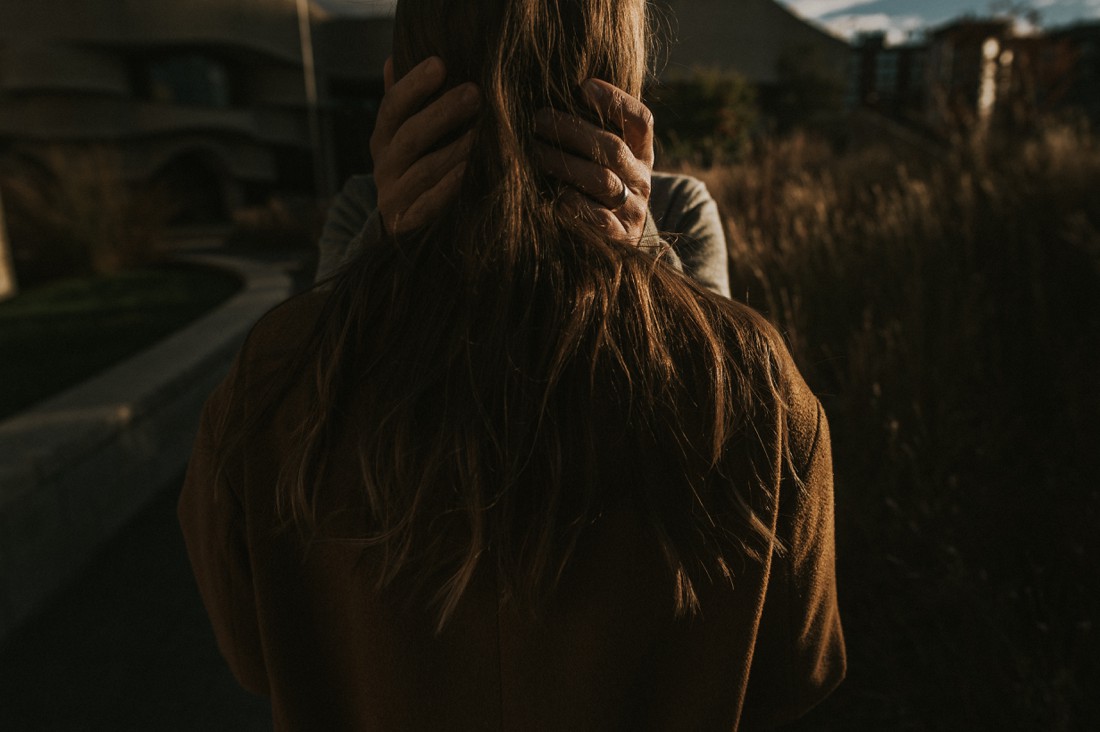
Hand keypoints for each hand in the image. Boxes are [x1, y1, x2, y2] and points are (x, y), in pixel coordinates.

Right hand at [370, 56, 480, 234]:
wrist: (401, 228)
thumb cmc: (413, 170)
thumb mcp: (403, 137)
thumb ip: (403, 103)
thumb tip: (392, 58)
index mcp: (382, 139)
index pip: (392, 106)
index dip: (413, 85)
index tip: (440, 63)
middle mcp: (384, 166)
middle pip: (409, 136)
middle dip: (442, 112)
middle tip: (475, 92)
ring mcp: (393, 197)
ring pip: (423, 170)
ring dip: (454, 150)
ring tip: (482, 132)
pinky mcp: (407, 225)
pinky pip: (427, 206)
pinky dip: (447, 190)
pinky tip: (468, 173)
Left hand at [534, 79, 654, 242]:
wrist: (622, 241)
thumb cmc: (600, 190)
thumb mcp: (607, 162)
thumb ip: (593, 133)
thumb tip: (560, 96)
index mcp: (641, 154)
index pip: (640, 121)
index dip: (616, 101)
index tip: (584, 86)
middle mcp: (641, 179)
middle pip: (614, 148)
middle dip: (573, 130)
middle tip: (539, 119)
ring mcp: (632, 209)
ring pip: (603, 181)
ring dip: (566, 164)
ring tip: (535, 152)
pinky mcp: (620, 237)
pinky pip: (599, 219)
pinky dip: (575, 204)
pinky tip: (555, 195)